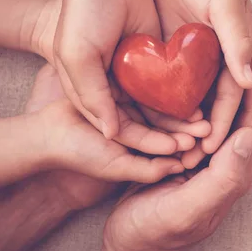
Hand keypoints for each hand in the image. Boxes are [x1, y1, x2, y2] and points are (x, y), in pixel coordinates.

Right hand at [26, 65, 185, 204]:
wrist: (44, 132)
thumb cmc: (79, 154)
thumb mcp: (115, 167)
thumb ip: (145, 169)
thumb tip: (178, 167)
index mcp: (141, 149)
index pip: (167, 145)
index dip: (183, 143)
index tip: (200, 142)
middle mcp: (139, 128)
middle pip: (167, 123)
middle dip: (186, 125)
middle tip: (207, 125)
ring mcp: (131, 106)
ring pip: (159, 104)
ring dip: (178, 106)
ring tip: (197, 107)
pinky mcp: (122, 86)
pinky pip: (144, 84)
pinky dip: (158, 85)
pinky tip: (177, 81)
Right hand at [32, 0, 211, 154]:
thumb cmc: (81, 15)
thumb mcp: (77, 55)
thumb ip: (91, 94)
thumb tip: (111, 133)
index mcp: (93, 95)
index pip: (121, 130)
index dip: (146, 143)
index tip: (173, 152)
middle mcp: (115, 91)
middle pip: (144, 124)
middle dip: (169, 136)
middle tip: (196, 145)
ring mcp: (135, 77)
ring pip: (160, 108)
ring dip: (180, 122)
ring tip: (204, 130)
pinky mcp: (154, 62)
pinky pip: (170, 86)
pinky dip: (184, 99)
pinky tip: (203, 108)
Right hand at [90, 46, 251, 250]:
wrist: (130, 245)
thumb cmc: (157, 232)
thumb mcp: (187, 208)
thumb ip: (222, 177)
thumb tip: (248, 136)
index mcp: (233, 169)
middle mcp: (225, 158)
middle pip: (241, 108)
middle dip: (242, 73)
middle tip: (237, 35)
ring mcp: (206, 154)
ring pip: (219, 108)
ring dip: (220, 78)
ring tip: (215, 43)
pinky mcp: (185, 151)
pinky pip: (196, 116)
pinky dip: (195, 92)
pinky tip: (184, 71)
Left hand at [153, 0, 251, 167]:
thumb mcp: (227, 4)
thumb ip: (238, 41)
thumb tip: (248, 81)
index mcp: (237, 54)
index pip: (231, 97)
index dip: (223, 124)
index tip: (209, 149)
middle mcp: (219, 62)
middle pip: (211, 106)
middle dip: (202, 133)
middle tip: (187, 161)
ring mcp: (196, 61)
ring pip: (189, 100)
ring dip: (181, 125)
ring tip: (167, 150)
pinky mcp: (174, 55)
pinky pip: (169, 85)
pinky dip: (163, 104)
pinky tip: (149, 122)